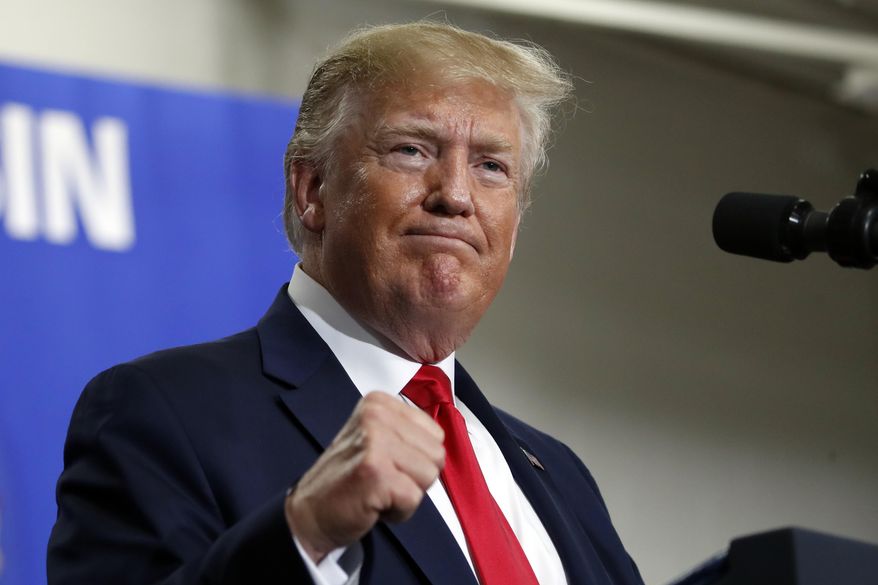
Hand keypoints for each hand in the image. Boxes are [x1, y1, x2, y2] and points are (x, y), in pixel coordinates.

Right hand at [284, 392, 444, 562]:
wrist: (311, 512)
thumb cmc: (348, 479)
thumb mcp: (377, 439)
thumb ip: (408, 434)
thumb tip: (442, 444)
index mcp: (379, 403)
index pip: (435, 434)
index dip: (417, 458)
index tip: (386, 463)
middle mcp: (376, 415)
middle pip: (436, 454)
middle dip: (415, 477)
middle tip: (383, 480)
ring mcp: (375, 442)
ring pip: (429, 475)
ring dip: (407, 493)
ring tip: (379, 490)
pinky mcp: (375, 472)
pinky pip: (414, 498)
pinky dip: (399, 511)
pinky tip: (374, 504)